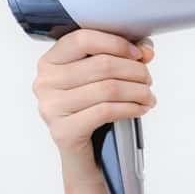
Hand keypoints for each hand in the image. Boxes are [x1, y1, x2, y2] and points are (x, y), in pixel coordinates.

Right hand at [32, 28, 155, 161]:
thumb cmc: (93, 110)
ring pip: (108, 88)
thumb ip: (124, 57)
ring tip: (148, 97)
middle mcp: (45, 82)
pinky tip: (140, 109)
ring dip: (138, 91)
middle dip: (135, 71)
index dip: (116, 43)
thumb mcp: (105, 78)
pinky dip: (131, 108)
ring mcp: (51, 107)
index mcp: (51, 62)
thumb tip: (146, 50)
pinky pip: (106, 111)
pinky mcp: (64, 130)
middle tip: (148, 80)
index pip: (83, 39)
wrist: (84, 154)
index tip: (138, 54)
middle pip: (102, 64)